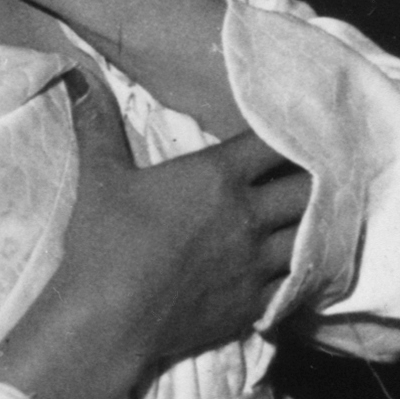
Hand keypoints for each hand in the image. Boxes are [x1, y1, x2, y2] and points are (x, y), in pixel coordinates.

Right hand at [0, 76, 311, 398]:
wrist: (110, 321)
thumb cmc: (106, 244)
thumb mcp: (100, 177)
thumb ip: (98, 124)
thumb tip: (78, 77)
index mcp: (215, 176)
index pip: (274, 143)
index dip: (292, 133)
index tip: (299, 129)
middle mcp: (247, 215)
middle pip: (308, 188)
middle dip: (318, 177)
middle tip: (319, 171)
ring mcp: (256, 263)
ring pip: (313, 236)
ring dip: (318, 224)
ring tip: (320, 216)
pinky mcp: (256, 303)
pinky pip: (300, 282)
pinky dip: (307, 270)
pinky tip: (304, 265)